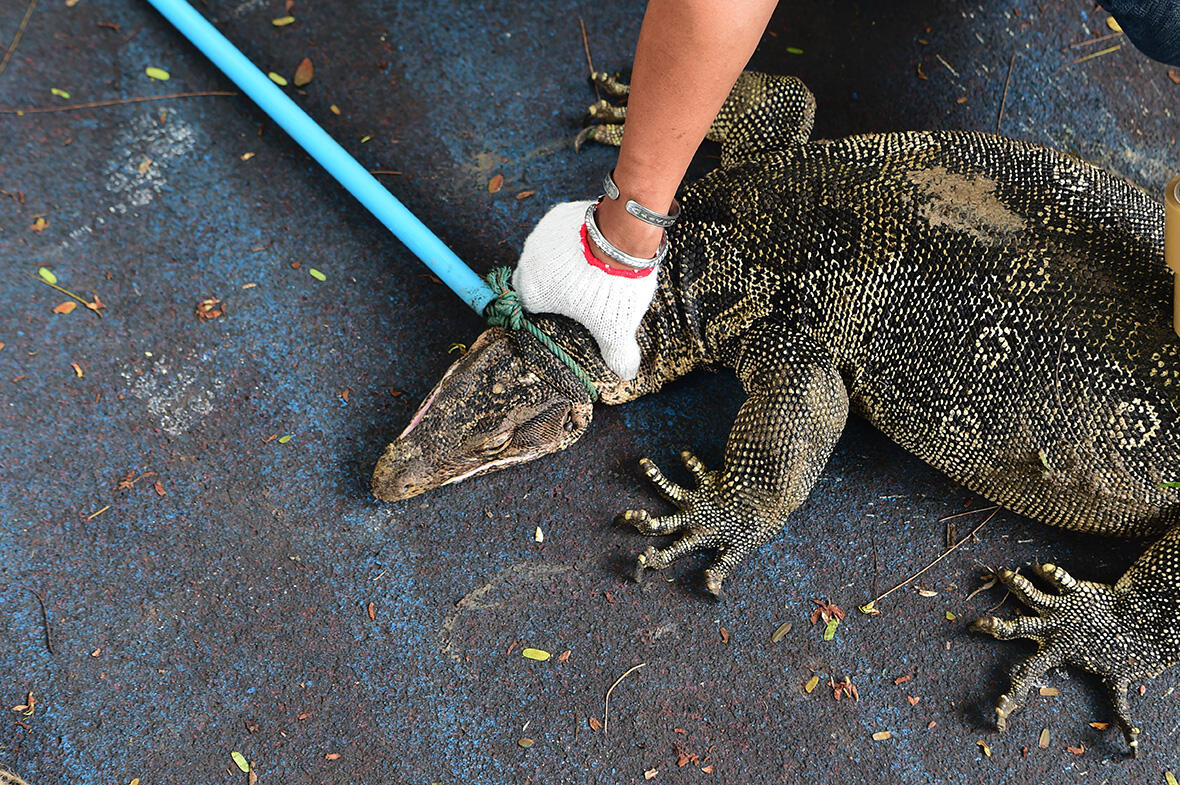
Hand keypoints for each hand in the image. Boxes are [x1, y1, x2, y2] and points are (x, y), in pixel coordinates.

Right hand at [512, 201, 659, 379]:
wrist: (622, 238)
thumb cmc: (611, 286)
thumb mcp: (615, 327)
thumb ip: (617, 352)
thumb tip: (626, 372)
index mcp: (533, 292)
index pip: (529, 304)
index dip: (545, 308)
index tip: (562, 309)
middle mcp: (529, 262)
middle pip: (535, 276)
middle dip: (554, 282)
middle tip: (581, 290)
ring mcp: (541, 235)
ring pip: (546, 251)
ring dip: (562, 259)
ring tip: (591, 266)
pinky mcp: (557, 215)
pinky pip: (560, 230)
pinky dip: (573, 237)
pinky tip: (592, 245)